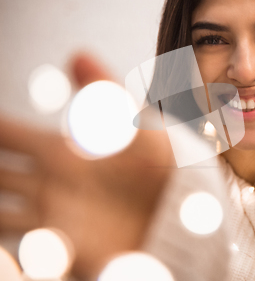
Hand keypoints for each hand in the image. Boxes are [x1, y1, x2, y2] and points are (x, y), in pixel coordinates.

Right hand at [0, 54, 173, 278]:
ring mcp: (57, 216)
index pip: (10, 136)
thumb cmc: (166, 168)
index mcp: (65, 151)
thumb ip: (104, 94)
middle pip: (0, 174)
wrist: (185, 216)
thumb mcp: (134, 126)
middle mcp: (55, 182)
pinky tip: (2, 252)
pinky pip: (21, 245)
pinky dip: (6, 250)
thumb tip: (78, 53)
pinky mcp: (66, 247)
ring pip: (3, 211)